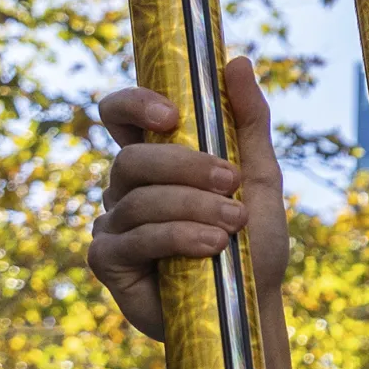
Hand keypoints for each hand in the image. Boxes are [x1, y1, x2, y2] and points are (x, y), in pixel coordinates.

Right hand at [87, 58, 287, 344]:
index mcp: (156, 159)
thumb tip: (237, 61)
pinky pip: (133, 237)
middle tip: (232, 183)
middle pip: (133, 156)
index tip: (171, 112)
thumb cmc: (253, 243)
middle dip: (187, 166)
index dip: (132, 103)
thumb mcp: (261, 176)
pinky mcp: (108, 261)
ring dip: (193, 207)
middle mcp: (126, 187)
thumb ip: (248, 120)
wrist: (254, 306)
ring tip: (233, 227)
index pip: (119, 114)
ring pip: (138, 198)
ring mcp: (113, 223)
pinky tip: (210, 247)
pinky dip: (177, 237)